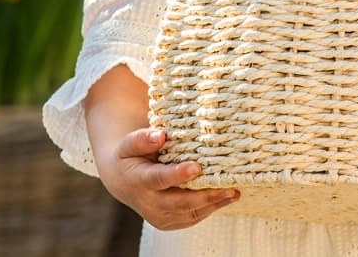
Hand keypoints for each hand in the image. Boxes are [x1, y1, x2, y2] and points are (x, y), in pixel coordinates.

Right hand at [98, 127, 239, 230]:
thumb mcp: (130, 143)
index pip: (159, 179)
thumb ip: (143, 139)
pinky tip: (225, 198)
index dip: (177, 175)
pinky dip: (210, 209)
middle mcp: (148, 203)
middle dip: (205, 196)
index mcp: (138, 180)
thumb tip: (161, 136)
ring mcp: (159, 216)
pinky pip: (192, 217)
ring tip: (234, 192)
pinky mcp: (169, 222)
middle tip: (229, 188)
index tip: (196, 167)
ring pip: (189, 213)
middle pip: (179, 202)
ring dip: (213, 204)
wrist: (123, 181)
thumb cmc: (131, 156)